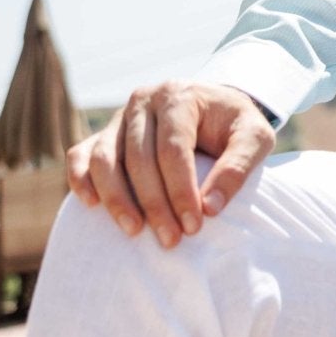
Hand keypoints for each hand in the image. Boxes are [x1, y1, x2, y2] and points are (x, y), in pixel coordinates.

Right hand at [66, 82, 275, 249]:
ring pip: (105, 158)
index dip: (181, 190)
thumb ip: (239, 167)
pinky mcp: (104, 133)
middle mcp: (144, 100)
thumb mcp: (254, 137)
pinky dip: (81, 179)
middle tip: (171, 239)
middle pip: (139, 158)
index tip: (193, 226)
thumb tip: (211, 208)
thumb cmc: (234, 125)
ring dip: (116, 198)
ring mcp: (119, 116)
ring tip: (134, 230)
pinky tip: (92, 205)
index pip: (174, 149)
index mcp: (180, 96)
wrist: (214, 108)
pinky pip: (81, 154)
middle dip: (154, 203)